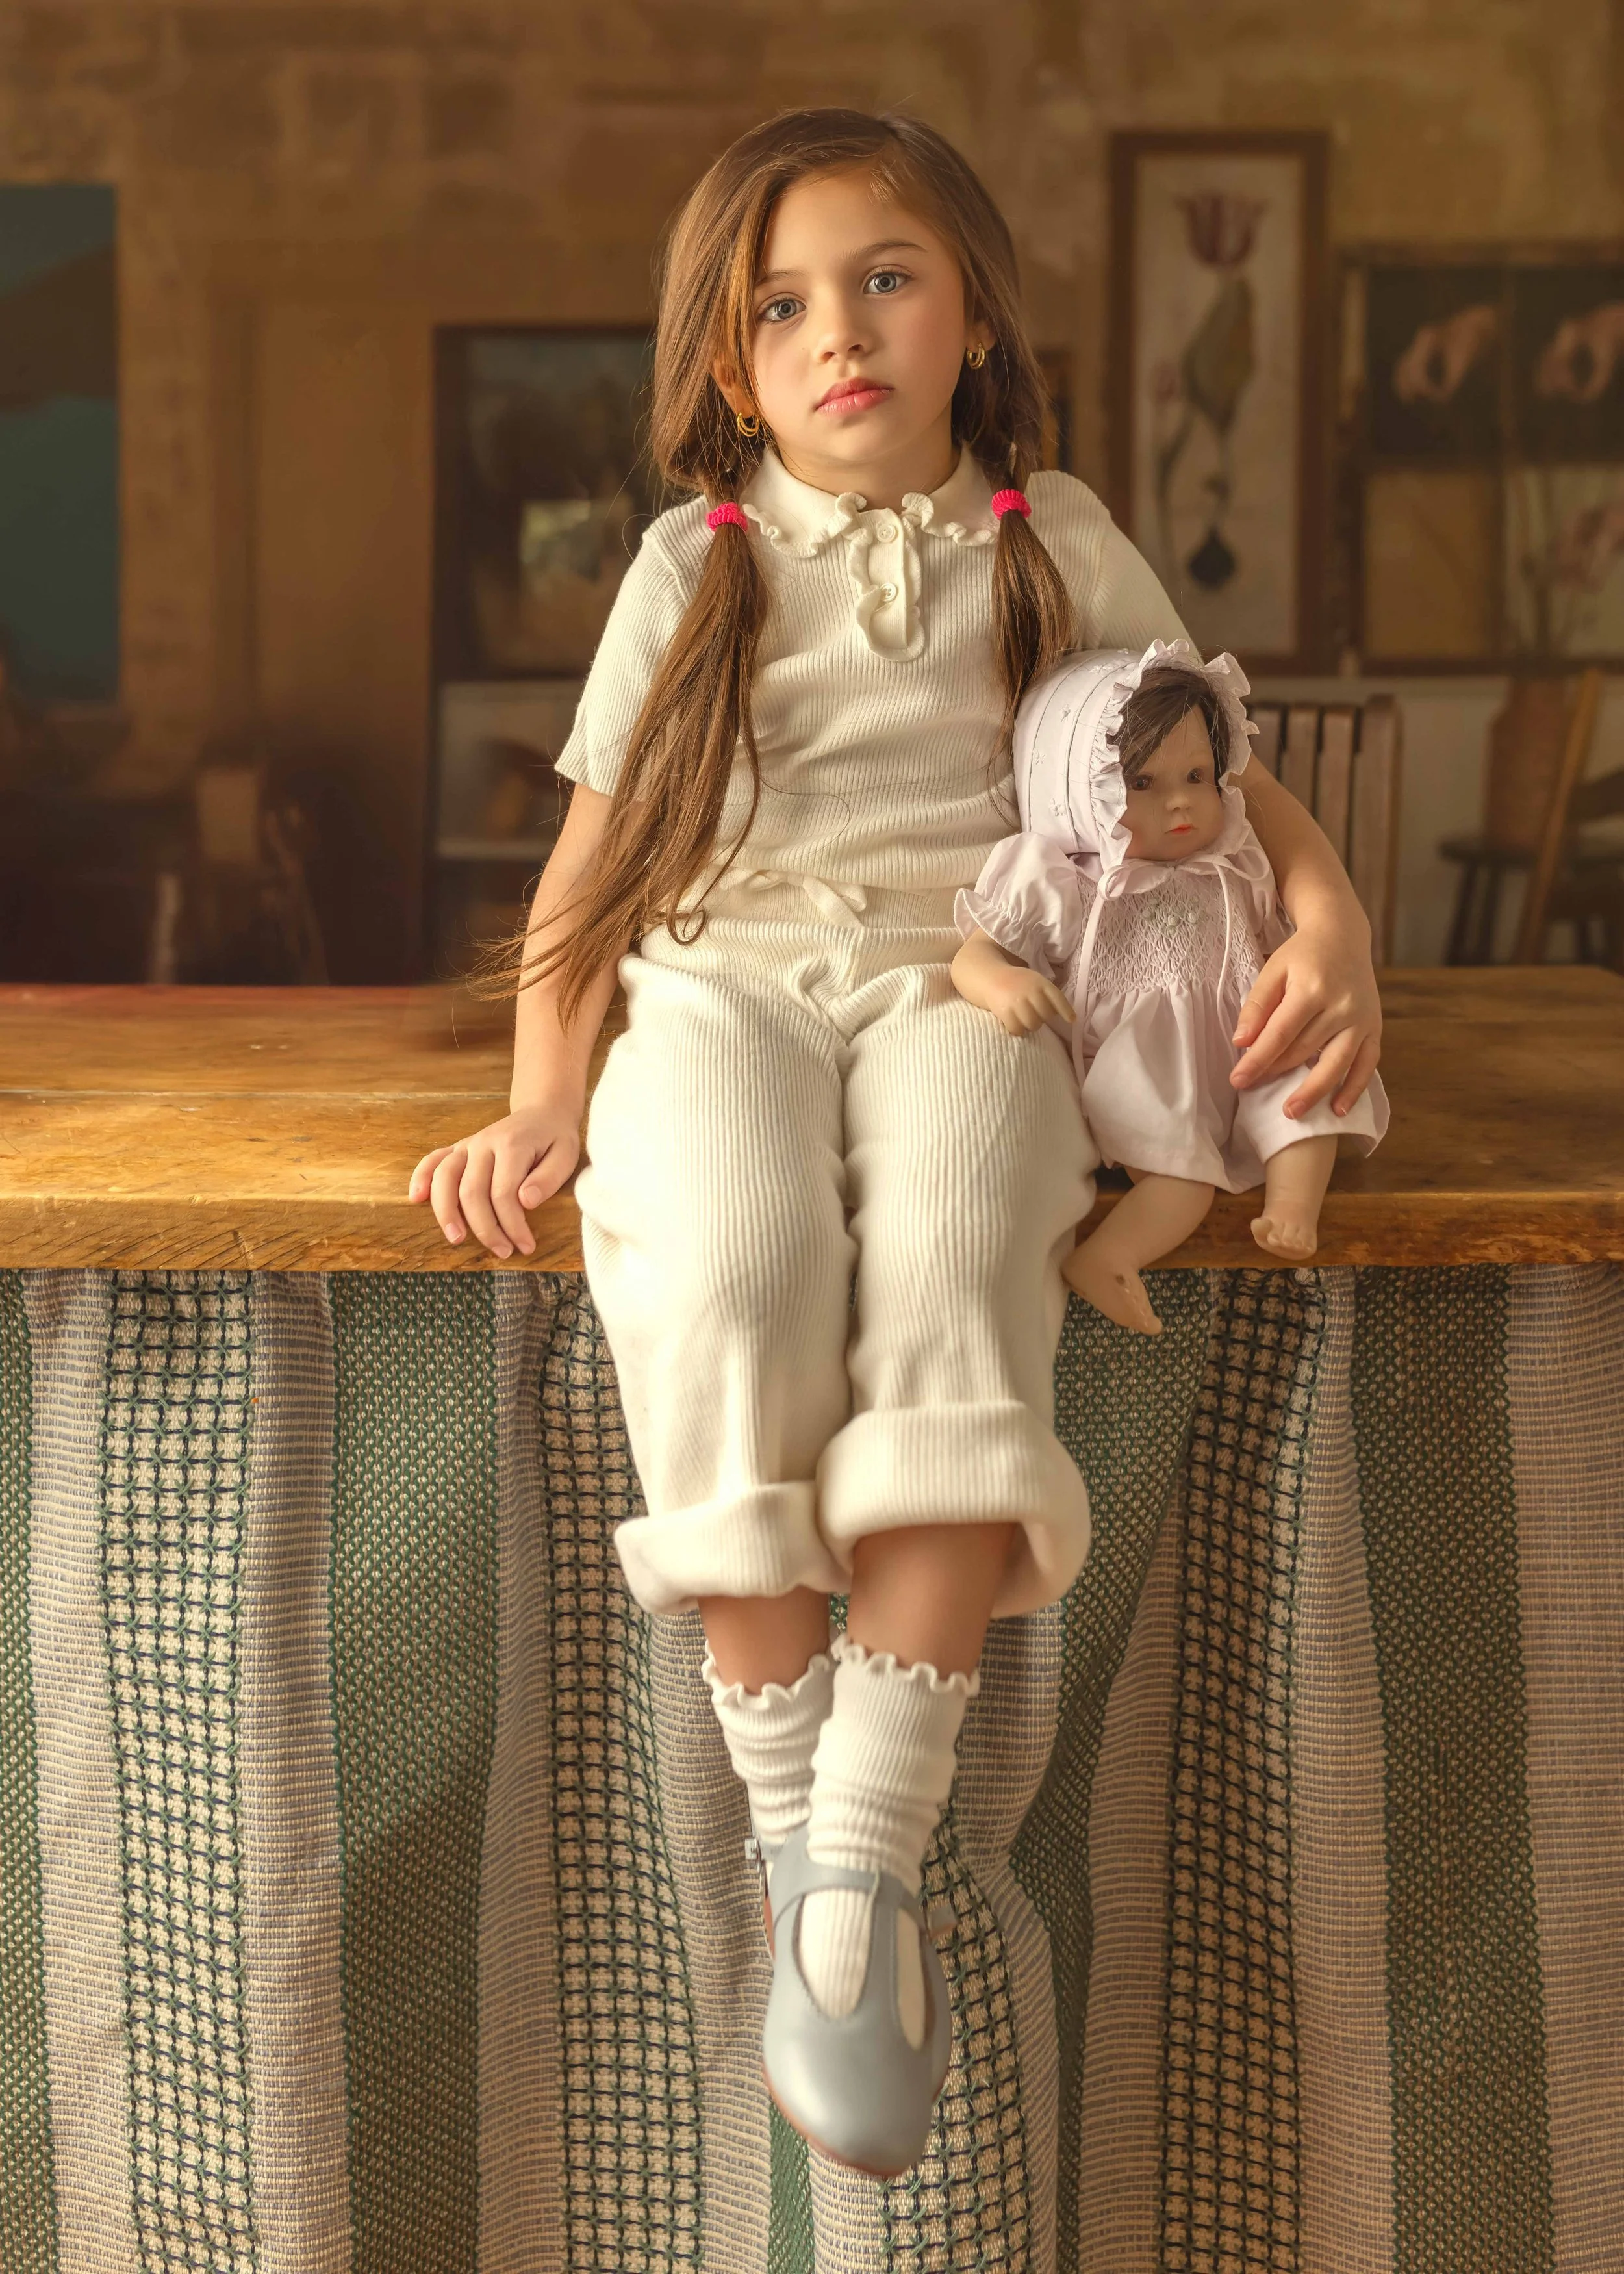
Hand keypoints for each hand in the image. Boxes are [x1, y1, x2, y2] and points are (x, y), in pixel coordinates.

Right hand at [407, 1098, 582, 1258]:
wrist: (541, 1113)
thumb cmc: (555, 1139)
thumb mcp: (566, 1156)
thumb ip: (548, 1178)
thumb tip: (526, 1202)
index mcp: (512, 1145)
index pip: (504, 1193)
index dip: (513, 1225)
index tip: (526, 1246)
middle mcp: (484, 1143)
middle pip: (472, 1192)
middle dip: (485, 1228)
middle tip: (503, 1251)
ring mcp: (468, 1145)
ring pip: (445, 1178)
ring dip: (446, 1211)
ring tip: (457, 1238)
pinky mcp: (458, 1148)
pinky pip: (433, 1160)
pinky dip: (421, 1177)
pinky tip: (417, 1198)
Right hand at [976, 964, 1075, 1037]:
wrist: (990, 977)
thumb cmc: (1017, 982)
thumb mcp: (1035, 981)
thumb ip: (1048, 994)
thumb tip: (1063, 1016)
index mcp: (1041, 983)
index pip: (1058, 999)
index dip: (1066, 1011)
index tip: (1071, 1020)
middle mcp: (1031, 992)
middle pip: (1046, 1016)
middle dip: (1041, 1018)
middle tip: (1033, 1014)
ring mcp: (1018, 1002)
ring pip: (1033, 1025)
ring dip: (1029, 1025)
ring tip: (1023, 1018)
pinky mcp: (1005, 1012)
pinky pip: (1018, 1030)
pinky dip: (1017, 1030)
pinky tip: (1014, 1023)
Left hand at [1231, 923, 1381, 1116]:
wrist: (1343, 936)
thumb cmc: (1301, 955)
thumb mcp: (1273, 971)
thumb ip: (1257, 1006)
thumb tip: (1241, 1043)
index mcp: (1312, 988)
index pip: (1280, 1033)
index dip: (1258, 1060)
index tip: (1238, 1080)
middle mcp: (1341, 1005)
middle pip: (1305, 1049)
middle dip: (1277, 1073)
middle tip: (1252, 1092)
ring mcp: (1362, 1018)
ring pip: (1336, 1062)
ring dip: (1314, 1091)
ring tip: (1292, 1113)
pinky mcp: (1374, 1027)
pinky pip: (1367, 1064)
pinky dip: (1354, 1088)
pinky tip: (1338, 1109)